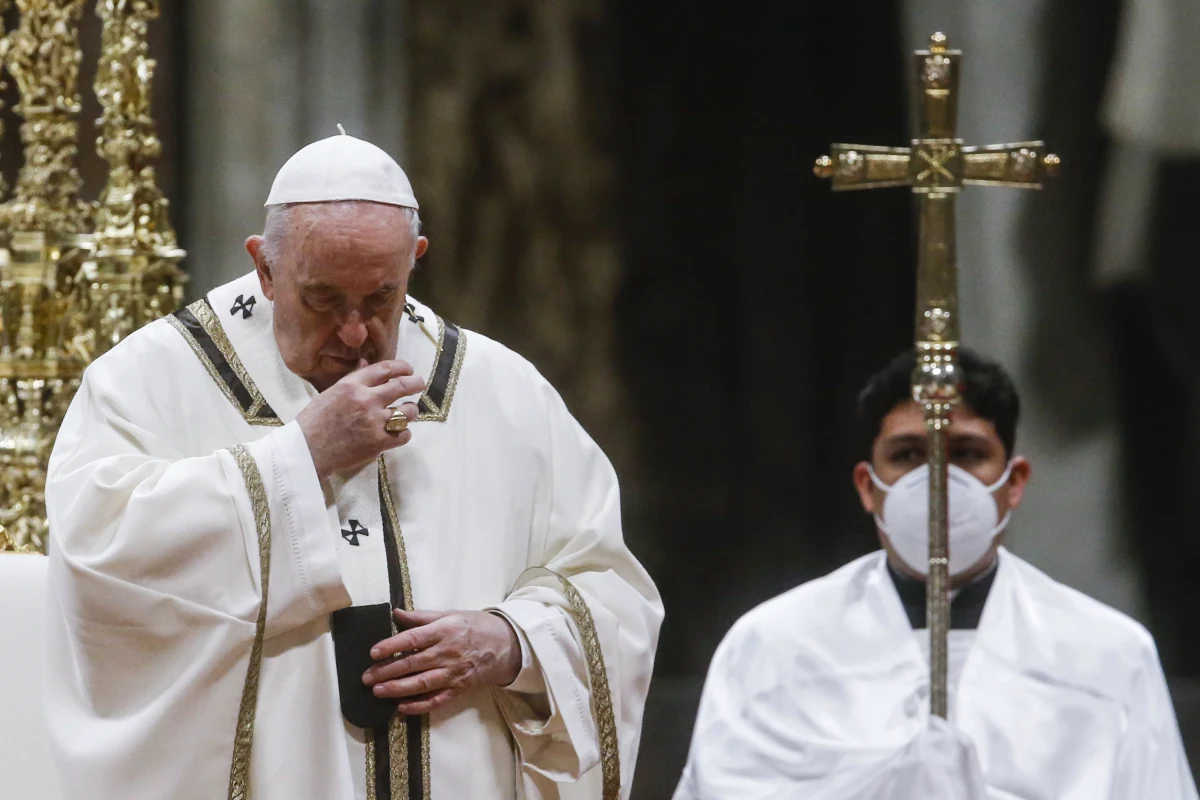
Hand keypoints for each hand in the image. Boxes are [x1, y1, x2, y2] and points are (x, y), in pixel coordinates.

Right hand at [296, 359, 424, 479]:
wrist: (306, 451)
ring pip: (408, 411)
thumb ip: (353, 379)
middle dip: (416, 383)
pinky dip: (403, 433)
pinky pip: (404, 435)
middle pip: (403, 386)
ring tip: (408, 412)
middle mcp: (366, 400)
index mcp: (352, 385)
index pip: (385, 368)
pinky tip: (398, 432)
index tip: (408, 369)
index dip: (402, 366)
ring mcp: (374, 422)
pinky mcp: (379, 442)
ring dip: (411, 411)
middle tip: (420, 383)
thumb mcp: (330, 393)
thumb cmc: (314, 421)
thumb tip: (366, 361)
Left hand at [363, 609, 522, 714]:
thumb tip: (395, 613)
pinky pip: (437, 700)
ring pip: (422, 684)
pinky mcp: (459, 688)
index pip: (413, 639)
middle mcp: (448, 652)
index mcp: (444, 630)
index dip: (392, 646)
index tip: (373, 653)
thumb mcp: (450, 614)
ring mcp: (454, 673)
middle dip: (387, 671)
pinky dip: (419, 706)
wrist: (506, 644)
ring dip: (398, 689)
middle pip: (413, 664)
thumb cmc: (475, 626)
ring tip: (378, 692)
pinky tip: (401, 707)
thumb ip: (421, 616)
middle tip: (367, 678)